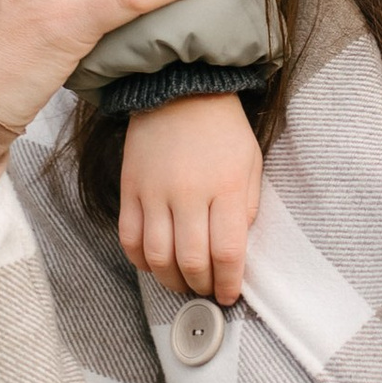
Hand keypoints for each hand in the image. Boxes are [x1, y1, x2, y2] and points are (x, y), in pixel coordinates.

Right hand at [119, 96, 265, 298]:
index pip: (227, 252)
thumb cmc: (223, 128)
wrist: (179, 88)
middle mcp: (189, 193)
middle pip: (192, 261)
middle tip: (207, 291)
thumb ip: (248, 207)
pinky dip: (140, 261)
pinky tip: (154, 264)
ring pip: (158, 257)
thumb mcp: (252, 162)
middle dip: (202, 287)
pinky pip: (129, 238)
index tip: (230, 294)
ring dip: (171, 281)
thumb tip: (236, 250)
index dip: (229, 283)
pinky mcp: (130, 189)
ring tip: (182, 284)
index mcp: (227, 187)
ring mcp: (155, 192)